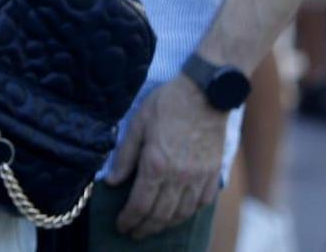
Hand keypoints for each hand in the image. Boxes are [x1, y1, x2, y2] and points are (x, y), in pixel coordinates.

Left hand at [107, 76, 225, 236]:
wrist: (205, 92)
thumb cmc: (168, 103)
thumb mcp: (138, 123)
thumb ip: (125, 155)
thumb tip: (112, 182)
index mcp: (156, 164)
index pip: (140, 205)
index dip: (129, 219)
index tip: (122, 225)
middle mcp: (178, 177)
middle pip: (160, 215)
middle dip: (145, 228)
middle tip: (134, 233)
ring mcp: (199, 177)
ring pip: (182, 213)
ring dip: (166, 224)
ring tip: (154, 226)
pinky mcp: (213, 173)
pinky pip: (202, 202)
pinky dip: (190, 212)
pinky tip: (181, 212)